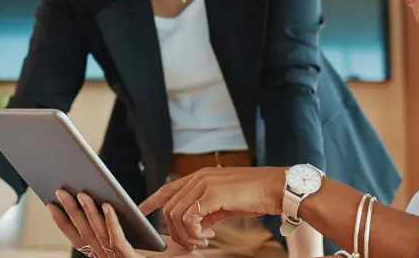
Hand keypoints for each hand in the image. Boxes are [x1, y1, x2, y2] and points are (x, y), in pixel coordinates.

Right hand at [48, 189, 201, 257]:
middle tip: (60, 190)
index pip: (79, 238)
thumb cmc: (169, 255)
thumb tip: (106, 199)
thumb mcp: (142, 237)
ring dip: (88, 213)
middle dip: (70, 212)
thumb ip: (123, 223)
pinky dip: (112, 222)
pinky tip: (109, 205)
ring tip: (82, 193)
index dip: (64, 222)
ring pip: (98, 236)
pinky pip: (119, 241)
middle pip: (84, 234)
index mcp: (108, 255)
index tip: (51, 204)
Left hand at [139, 166, 286, 249]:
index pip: (168, 188)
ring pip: (176, 215)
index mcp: (200, 176)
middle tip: (193, 242)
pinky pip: (189, 219)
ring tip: (202, 240)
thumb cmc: (255, 195)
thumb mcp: (225, 203)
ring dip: (186, 235)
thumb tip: (196, 226)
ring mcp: (204, 184)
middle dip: (175, 231)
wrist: (277, 188)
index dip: (152, 200)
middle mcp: (198, 177)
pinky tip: (209, 235)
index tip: (141, 210)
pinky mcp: (212, 194)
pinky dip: (194, 233)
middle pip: (169, 207)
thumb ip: (207, 211)